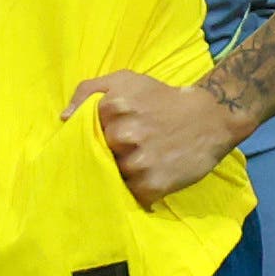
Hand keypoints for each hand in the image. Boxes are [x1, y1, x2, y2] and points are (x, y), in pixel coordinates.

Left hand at [69, 68, 245, 208]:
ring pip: (113, 176)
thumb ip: (89, 91)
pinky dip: (138, 189)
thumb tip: (64, 118)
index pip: (84, 131)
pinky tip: (150, 175)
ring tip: (141, 162)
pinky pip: (131, 194)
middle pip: (98, 155)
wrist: (210, 117)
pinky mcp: (153, 184)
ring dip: (123, 173)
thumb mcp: (126, 81)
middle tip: (128, 148)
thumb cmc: (162, 99)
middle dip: (109, 154)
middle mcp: (124, 134)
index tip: (108, 135)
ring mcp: (139, 162)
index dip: (95, 135)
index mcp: (113, 106)